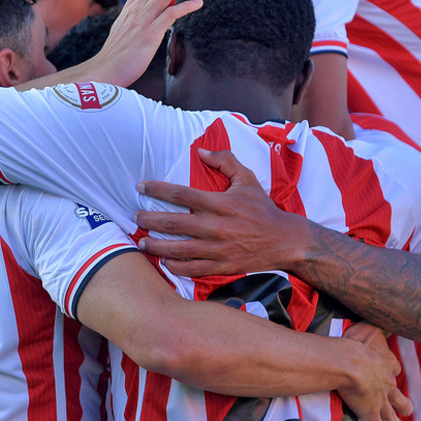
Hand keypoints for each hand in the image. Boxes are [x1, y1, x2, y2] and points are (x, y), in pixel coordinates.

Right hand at [88, 0, 207, 85]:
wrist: (105, 70)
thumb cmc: (120, 51)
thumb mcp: (129, 25)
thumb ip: (144, 12)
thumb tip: (163, 4)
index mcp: (133, 2)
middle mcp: (137, 6)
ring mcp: (142, 19)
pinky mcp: (149, 35)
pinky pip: (171, 13)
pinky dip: (187, 6)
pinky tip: (198, 4)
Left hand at [134, 148, 308, 276]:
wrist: (285, 240)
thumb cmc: (262, 209)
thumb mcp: (247, 179)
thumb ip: (225, 161)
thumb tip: (201, 151)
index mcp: (220, 203)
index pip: (181, 193)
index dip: (157, 189)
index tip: (141, 187)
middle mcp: (216, 227)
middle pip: (173, 223)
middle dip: (149, 219)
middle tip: (136, 217)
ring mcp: (218, 249)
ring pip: (178, 249)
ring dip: (156, 245)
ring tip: (142, 241)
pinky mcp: (221, 266)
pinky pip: (191, 269)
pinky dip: (174, 266)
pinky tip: (164, 261)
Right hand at [336, 322, 410, 420]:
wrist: (350, 363)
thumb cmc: (354, 344)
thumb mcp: (365, 328)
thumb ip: (371, 323)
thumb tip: (378, 316)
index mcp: (385, 365)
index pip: (392, 368)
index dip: (392, 371)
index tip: (392, 371)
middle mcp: (387, 385)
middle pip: (399, 397)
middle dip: (403, 404)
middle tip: (408, 409)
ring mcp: (381, 401)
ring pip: (392, 417)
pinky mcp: (371, 414)